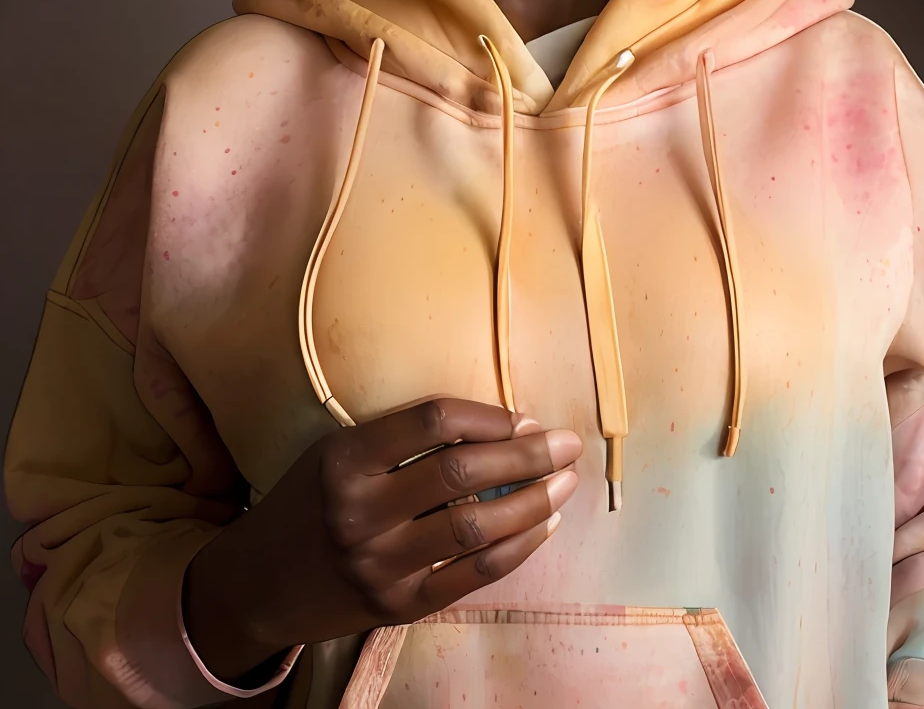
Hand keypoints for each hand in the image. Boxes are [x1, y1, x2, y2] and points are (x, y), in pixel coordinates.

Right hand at [182, 398, 580, 684]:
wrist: (258, 584)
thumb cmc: (308, 502)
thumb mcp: (337, 452)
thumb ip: (401, 439)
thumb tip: (500, 427)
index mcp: (346, 458)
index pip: (433, 420)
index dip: (489, 415)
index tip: (526, 416)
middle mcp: (361, 511)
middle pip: (462, 472)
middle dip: (528, 454)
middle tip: (568, 444)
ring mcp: (380, 564)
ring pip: (476, 527)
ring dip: (533, 501)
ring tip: (564, 483)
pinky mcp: (399, 606)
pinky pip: (473, 575)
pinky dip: (517, 548)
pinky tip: (541, 526)